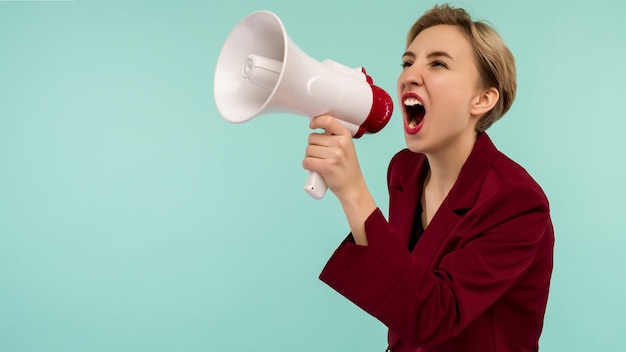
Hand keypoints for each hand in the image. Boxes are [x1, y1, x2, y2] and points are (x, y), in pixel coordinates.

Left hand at [303, 114, 375, 244]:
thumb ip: (334, 137)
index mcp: (345, 136)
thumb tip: (315, 127)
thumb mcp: (346, 147)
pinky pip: (307, 162)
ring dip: (309, 157)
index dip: (317, 121)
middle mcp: (340, 143)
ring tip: (320, 162)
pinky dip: (307, 166)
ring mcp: (334, 155)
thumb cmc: (346, 167)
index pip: (328, 120)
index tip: (312, 125)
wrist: (352, 187)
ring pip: (308, 150)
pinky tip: (314, 169)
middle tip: (322, 155)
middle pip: (312, 138)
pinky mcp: (327, 167)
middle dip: (313, 147)